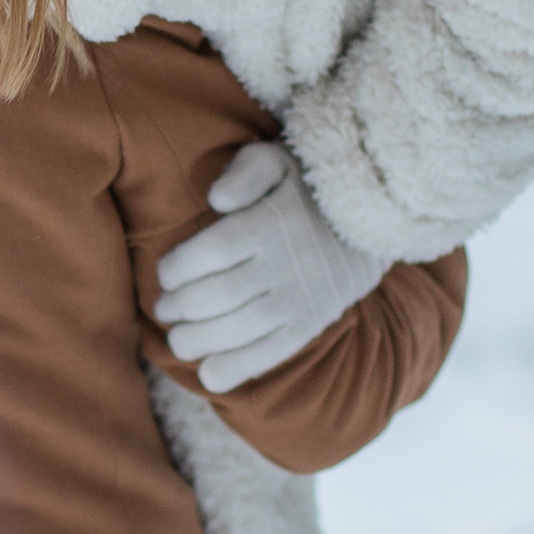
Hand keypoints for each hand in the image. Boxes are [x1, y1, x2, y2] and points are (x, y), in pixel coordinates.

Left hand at [152, 139, 382, 393]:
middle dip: (181, 307)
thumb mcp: (278, 161)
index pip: (216, 250)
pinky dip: (236, 368)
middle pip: (221, 294)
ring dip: (199, 340)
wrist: (370, 219)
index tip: (164, 275)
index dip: (179, 268)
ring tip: (178, 339)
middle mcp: (286, 264)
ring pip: (241, 329)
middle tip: (163, 308)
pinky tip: (208, 373)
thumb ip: (246, 171)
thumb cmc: (306, 188)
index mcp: (272, 222)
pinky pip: (271, 353)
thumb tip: (217, 199)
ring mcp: (301, 299)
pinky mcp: (310, 324)